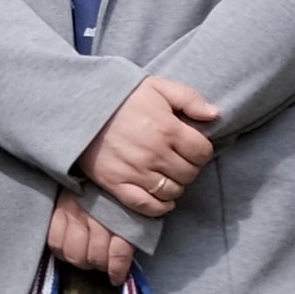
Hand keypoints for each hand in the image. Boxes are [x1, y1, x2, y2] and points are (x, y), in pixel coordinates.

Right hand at [43, 190, 137, 278]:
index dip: (117, 271)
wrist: (95, 162)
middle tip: (101, 263)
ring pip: (76, 255)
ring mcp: (76, 214)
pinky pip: (56, 243)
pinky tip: (66, 251)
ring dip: (82, 262)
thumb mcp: (131, 209)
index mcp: (122, 217)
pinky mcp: (58, 211)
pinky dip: (61, 252)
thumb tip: (124, 261)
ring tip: (85, 258)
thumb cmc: (115, 191)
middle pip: (96, 257)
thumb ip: (131, 231)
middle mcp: (98, 218)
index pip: (119, 254)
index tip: (116, 278)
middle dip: (100, 266)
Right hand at [76, 76, 223, 216]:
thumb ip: (189, 98)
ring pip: (172, 191)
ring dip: (175, 186)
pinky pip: (147, 206)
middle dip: (189, 168)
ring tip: (167, 175)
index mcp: (167, 128)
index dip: (201, 151)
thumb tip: (215, 115)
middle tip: (178, 160)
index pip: (202, 152)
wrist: (80, 107)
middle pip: (189, 174)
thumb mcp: (157, 87)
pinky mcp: (116, 184)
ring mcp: (135, 171)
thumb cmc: (121, 97)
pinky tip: (162, 199)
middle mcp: (154, 153)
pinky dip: (159, 207)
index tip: (192, 147)